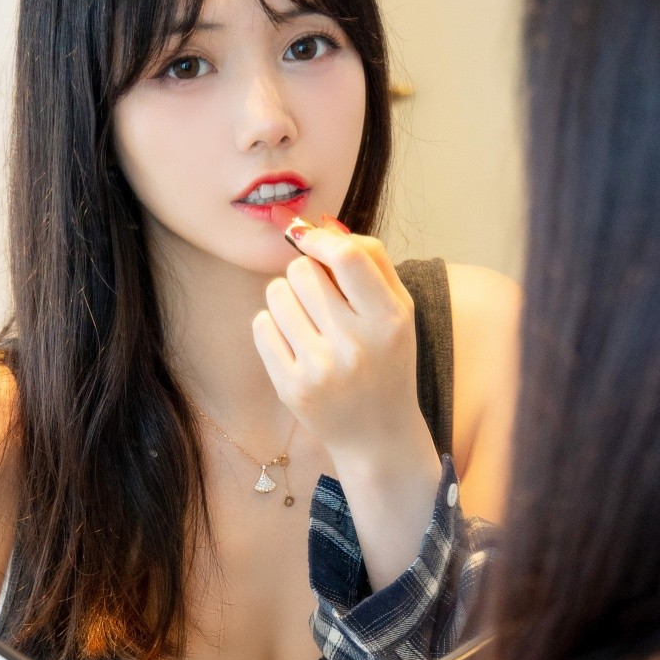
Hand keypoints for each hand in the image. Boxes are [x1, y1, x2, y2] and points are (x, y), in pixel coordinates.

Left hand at [253, 221, 434, 474]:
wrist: (378, 434)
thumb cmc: (387, 360)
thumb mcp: (398, 310)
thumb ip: (370, 259)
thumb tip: (321, 224)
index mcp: (389, 321)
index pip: (347, 258)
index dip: (319, 238)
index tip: (307, 236)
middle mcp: (356, 346)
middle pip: (303, 271)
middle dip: (304, 272)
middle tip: (317, 295)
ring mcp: (321, 370)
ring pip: (277, 294)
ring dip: (286, 297)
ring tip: (306, 319)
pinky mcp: (292, 388)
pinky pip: (261, 326)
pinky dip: (272, 325)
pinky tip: (294, 341)